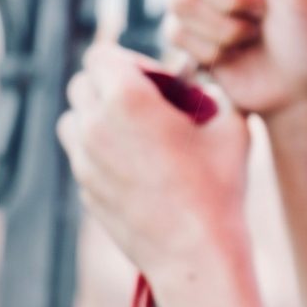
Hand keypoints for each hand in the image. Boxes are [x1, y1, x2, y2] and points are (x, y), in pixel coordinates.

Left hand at [56, 42, 250, 277]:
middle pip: (82, 83)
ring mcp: (83, 160)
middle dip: (111, 86)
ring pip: (73, 118)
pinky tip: (138, 167)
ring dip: (98, 116)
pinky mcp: (83, 189)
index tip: (156, 80)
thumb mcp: (232, 125)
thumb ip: (215, 92)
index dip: (129, 61)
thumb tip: (206, 82)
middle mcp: (95, 125)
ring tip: (137, 133)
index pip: (101, 54)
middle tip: (149, 104)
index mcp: (128, 98)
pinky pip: (82, 154)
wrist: (196, 253)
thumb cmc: (218, 187)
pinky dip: (101, 150)